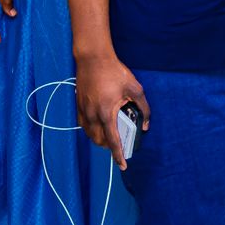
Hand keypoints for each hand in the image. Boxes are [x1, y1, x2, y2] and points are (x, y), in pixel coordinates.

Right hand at [75, 52, 149, 169]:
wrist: (93, 59)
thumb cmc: (115, 72)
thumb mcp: (135, 89)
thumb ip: (143, 108)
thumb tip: (146, 124)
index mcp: (106, 113)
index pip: (112, 141)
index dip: (118, 155)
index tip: (123, 166)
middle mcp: (92, 115)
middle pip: (100, 141)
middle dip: (109, 147)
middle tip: (121, 145)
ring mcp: (83, 111)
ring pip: (90, 135)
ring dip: (100, 139)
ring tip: (112, 136)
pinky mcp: (78, 106)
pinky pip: (84, 126)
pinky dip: (92, 130)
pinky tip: (100, 125)